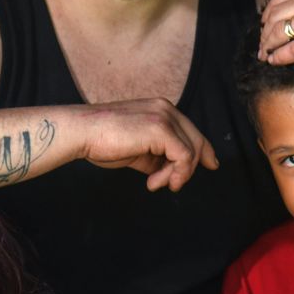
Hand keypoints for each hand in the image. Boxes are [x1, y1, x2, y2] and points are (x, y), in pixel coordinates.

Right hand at [78, 98, 217, 191]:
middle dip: (191, 167)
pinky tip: (155, 182)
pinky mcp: (161, 129)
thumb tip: (169, 171)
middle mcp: (166, 108)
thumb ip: (156, 155)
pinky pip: (183, 157)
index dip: (204, 150)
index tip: (211, 164)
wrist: (82, 133)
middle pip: (197, 140)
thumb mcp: (137, 149)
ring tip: (156, 184)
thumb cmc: (102, 141)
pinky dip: (174, 174)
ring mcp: (164, 117)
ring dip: (175, 175)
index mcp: (160, 108)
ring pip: (191, 152)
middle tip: (175, 185)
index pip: (191, 130)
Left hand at [258, 0, 293, 67]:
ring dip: (268, 46)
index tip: (266, 27)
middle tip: (263, 45)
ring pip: (278, 32)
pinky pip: (292, 49)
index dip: (268, 15)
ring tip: (266, 56)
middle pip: (274, 16)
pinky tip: (274, 62)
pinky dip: (278, 57)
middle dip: (264, 32)